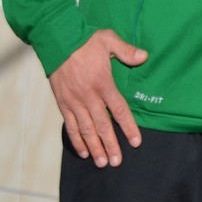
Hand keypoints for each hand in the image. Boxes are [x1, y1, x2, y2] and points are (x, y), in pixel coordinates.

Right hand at [49, 29, 147, 167]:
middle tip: (117, 161)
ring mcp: (74, 102)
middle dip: (111, 145)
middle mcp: (89, 96)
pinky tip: (83, 151)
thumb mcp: (109, 40)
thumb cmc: (85, 40)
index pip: (119, 110)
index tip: (135, 142)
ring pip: (86, 130)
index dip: (128, 127)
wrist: (56, 39)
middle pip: (103, 126)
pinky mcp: (63, 103)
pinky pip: (70, 125)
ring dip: (94, 147)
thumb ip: (127, 51)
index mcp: (103, 83)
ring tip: (102, 162)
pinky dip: (76, 140)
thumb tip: (144, 57)